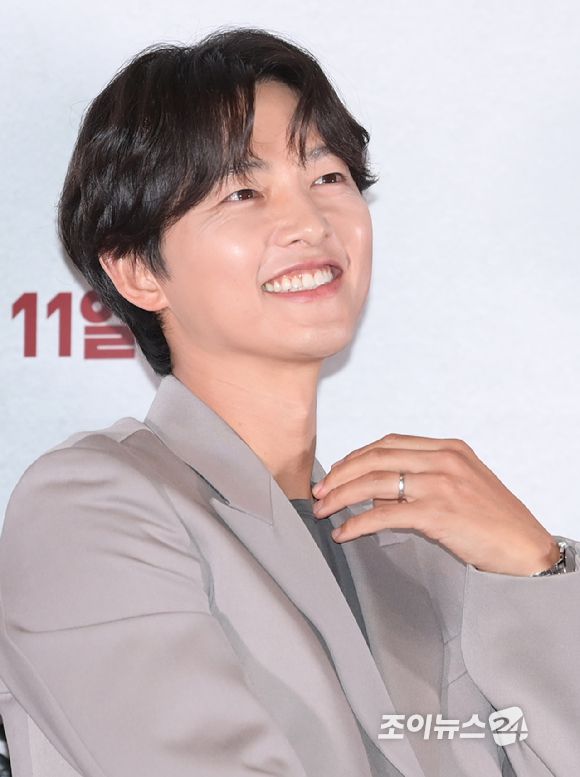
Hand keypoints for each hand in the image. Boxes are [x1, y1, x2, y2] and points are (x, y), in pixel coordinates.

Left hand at [311, 433, 559, 575]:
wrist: (525, 547)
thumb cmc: (494, 520)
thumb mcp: (460, 486)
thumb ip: (420, 482)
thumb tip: (376, 495)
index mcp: (449, 449)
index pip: (390, 443)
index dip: (357, 456)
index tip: (337, 471)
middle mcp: (443, 460)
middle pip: (375, 458)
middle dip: (340, 474)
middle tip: (319, 491)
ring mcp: (440, 484)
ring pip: (374, 483)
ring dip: (341, 497)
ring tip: (323, 511)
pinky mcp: (437, 513)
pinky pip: (384, 515)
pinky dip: (357, 523)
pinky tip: (344, 532)